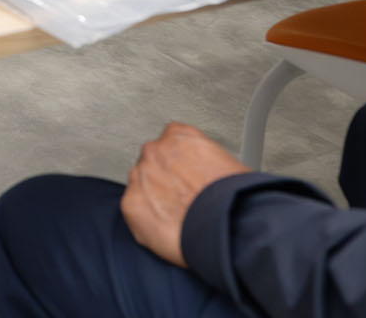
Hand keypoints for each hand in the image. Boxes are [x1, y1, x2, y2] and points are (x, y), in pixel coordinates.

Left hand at [121, 123, 249, 266]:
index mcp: (179, 136)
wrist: (228, 226)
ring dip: (155, 199)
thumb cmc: (235, 199)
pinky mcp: (131, 205)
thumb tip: (209, 176)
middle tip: (184, 200)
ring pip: (141, 186)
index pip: (170, 142)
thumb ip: (206, 161)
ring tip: (179, 218)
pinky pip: (135, 212)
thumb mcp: (229, 165)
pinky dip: (148, 222)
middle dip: (164, 180)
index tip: (187, 177)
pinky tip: (169, 229)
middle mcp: (154, 151)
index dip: (180, 164)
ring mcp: (140, 176)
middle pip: (152, 163)